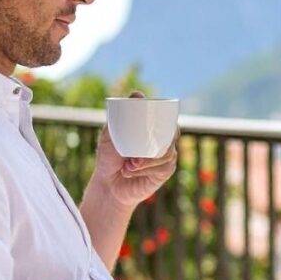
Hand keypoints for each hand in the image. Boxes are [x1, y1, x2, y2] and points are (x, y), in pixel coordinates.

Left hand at [90, 91, 178, 209]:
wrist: (108, 185)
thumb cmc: (108, 158)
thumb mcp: (108, 136)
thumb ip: (119, 117)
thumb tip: (138, 94)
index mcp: (150, 128)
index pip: (166, 117)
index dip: (164, 117)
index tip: (147, 124)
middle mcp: (162, 139)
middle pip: (172, 133)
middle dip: (154, 143)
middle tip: (132, 157)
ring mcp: (166, 155)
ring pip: (166, 152)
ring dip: (145, 161)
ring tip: (127, 166)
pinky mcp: (166, 170)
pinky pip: (163, 166)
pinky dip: (146, 169)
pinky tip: (131, 172)